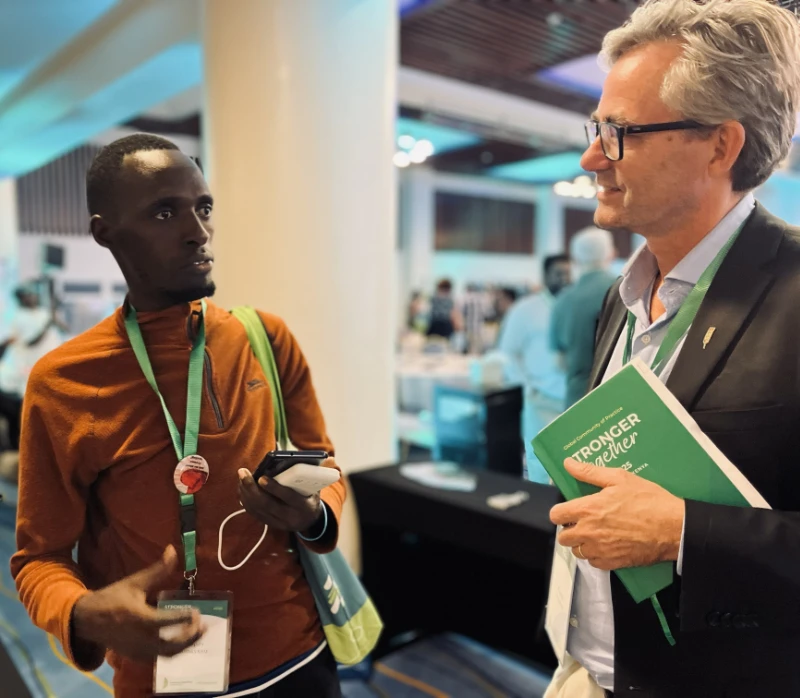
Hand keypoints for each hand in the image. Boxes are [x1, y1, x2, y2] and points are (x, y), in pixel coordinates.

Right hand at [72, 546, 205, 661]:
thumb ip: (158, 569)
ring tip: (200, 632)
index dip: (184, 618)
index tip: (196, 610)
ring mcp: (138, 650)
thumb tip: (173, 549)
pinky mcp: (137, 656)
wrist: (87, 620)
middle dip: (191, 636)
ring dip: (186, 645)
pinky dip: (175, 651)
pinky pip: (160, 657)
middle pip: (172, 645)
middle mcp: (140, 638)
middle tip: (203, 623)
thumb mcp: (135, 582)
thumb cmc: (112, 598)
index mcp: (139, 618)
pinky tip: (184, 639)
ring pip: (168, 654)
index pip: (166, 622)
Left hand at [238, 468, 322, 532]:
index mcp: (304, 507)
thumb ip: (321, 473)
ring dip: (246, 492)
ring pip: (258, 509)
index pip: (288, 498)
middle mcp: (290, 518)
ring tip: (241, 476)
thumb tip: (329, 458)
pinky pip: (254, 513)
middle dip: (252, 488)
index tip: (262, 477)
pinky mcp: (270, 524)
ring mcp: (279, 523)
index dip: (274, 488)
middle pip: (267, 504)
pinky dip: (246, 500)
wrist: (310, 520)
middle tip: (243, 472)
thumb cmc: (311, 496)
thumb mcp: (318, 487)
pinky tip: (242, 488)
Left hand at [550, 459, 684, 569]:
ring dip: (582, 543)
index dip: (561, 512)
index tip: (569, 510)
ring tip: (595, 533)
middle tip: (583, 522)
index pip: (556, 515)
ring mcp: (600, 550)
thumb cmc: (649, 501)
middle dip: (569, 529)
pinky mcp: (612, 563)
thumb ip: (590, 472)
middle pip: (563, 537)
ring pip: (577, 551)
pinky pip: (593, 563)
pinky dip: (596, 555)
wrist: (673, 528)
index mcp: (588, 509)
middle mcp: (589, 532)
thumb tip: (569, 463)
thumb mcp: (619, 478)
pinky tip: (607, 544)